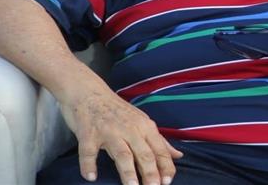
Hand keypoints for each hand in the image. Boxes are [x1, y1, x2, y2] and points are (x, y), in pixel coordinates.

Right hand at [60, 88, 183, 184]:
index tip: (169, 182)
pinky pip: (89, 152)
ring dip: (128, 172)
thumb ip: (159, 141)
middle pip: (144, 153)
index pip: (159, 149)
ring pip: (122, 154)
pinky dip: (89, 165)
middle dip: (151, 173)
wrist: (88, 92)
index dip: (165, 166)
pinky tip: (91, 177)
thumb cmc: (116, 110)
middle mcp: (129, 128)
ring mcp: (109, 131)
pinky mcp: (88, 134)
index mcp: (144, 126)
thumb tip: (178, 156)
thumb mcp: (142, 122)